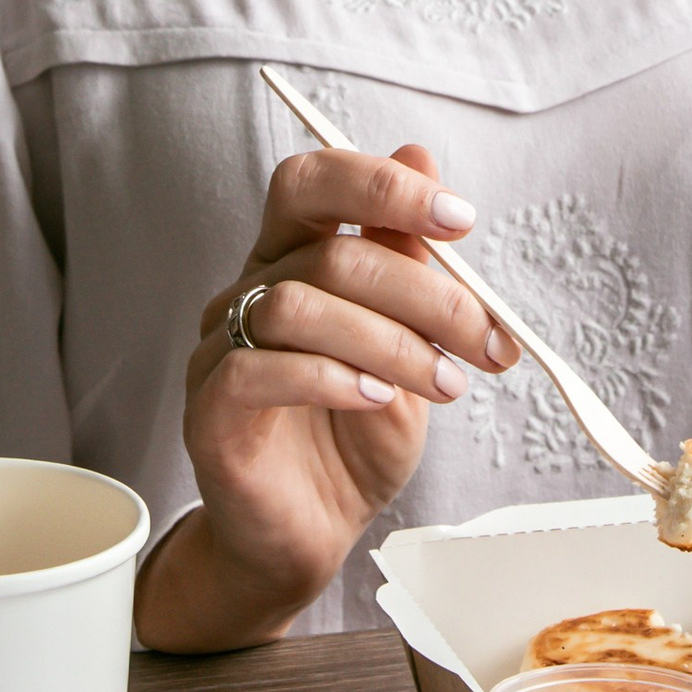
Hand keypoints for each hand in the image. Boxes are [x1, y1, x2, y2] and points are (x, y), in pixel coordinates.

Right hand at [133, 141, 516, 651]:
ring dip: (390, 342)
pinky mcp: (209, 411)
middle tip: (483, 339)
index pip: (312, 181)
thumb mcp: (408, 340)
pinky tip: (377, 400)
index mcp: (290, 258)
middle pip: (326, 250)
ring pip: (296, 307)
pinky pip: (256, 371)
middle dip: (424, 290)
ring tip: (443, 383)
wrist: (311, 533)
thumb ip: (408, 257)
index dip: (383, 187)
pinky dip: (330, 378)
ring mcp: (218, 350)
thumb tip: (420, 158)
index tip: (461, 219)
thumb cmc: (354, 434)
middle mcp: (247, 292)